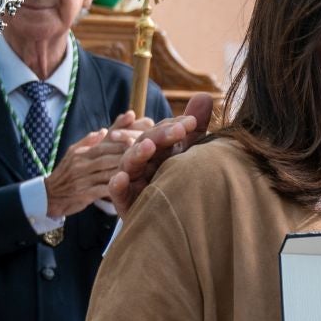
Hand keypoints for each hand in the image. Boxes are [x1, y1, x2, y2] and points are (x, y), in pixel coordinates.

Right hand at [44, 127, 143, 218]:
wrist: (50, 195)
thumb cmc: (66, 173)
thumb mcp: (74, 153)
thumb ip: (89, 141)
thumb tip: (104, 130)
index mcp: (81, 153)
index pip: (103, 144)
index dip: (121, 142)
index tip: (138, 140)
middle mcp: (81, 164)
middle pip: (107, 157)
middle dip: (126, 154)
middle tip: (146, 152)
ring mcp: (82, 179)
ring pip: (107, 173)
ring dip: (125, 171)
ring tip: (143, 168)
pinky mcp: (83, 194)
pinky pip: (102, 190)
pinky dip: (115, 187)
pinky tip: (129, 186)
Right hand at [110, 93, 214, 216]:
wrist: (174, 225)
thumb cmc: (179, 185)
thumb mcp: (189, 154)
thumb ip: (195, 128)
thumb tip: (203, 95)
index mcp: (159, 150)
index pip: (162, 133)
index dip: (175, 126)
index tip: (192, 122)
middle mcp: (143, 163)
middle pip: (146, 144)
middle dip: (161, 135)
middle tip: (181, 130)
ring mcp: (133, 181)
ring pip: (130, 164)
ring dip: (138, 154)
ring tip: (149, 147)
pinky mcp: (126, 202)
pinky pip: (117, 192)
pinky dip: (117, 185)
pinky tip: (120, 178)